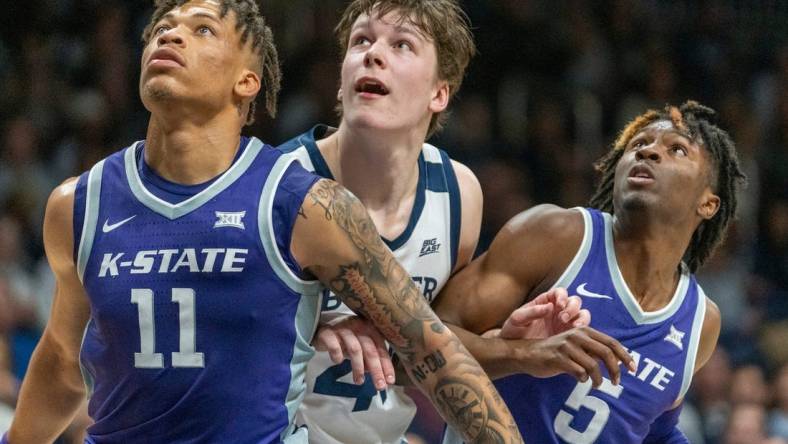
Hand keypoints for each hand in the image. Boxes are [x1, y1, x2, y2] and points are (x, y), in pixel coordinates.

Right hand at [313, 315, 394, 389]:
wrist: (322, 327)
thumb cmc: (346, 338)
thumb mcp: (360, 347)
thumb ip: (370, 359)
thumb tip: (380, 375)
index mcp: (370, 329)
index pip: (381, 349)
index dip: (387, 366)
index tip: (390, 381)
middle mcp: (359, 327)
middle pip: (370, 350)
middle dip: (376, 370)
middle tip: (379, 386)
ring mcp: (343, 329)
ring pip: (355, 349)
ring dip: (358, 367)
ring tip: (359, 381)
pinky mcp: (328, 333)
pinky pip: (334, 345)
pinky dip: (337, 355)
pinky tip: (338, 362)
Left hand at [493, 287, 589, 339]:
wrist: (514, 351)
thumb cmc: (513, 331)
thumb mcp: (517, 319)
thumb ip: (531, 312)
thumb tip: (549, 307)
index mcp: (546, 301)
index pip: (560, 292)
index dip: (562, 296)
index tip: (559, 305)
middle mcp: (558, 311)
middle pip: (575, 302)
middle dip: (572, 308)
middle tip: (563, 319)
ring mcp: (566, 324)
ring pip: (582, 315)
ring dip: (581, 319)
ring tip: (575, 328)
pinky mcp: (570, 338)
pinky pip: (582, 333)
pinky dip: (584, 333)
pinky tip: (577, 339)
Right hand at [516, 326, 634, 386]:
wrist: (528, 354)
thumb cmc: (556, 352)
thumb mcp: (576, 346)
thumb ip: (593, 350)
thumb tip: (618, 361)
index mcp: (584, 330)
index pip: (611, 343)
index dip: (625, 356)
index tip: (633, 369)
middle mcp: (577, 335)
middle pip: (606, 353)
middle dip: (615, 370)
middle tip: (616, 382)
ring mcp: (567, 346)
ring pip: (593, 366)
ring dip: (598, 379)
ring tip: (596, 384)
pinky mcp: (558, 358)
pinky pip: (579, 372)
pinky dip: (583, 379)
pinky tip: (580, 380)